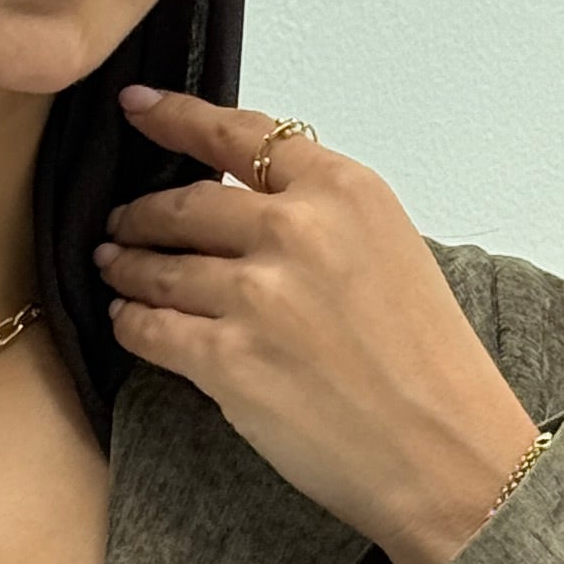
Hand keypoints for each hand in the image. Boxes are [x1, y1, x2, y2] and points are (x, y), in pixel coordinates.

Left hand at [96, 88, 544, 563]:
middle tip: (122, 224)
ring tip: (116, 268)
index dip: (175, 120)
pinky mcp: (228, 359)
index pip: (239, 136)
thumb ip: (322, 219)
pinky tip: (127, 320)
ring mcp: (258, 295)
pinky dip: (131, 322)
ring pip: (159, 266)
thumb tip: (245, 209)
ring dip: (128, 267)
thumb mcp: (391, 252)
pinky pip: (151, 328)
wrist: (447, 453)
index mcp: (345, 191)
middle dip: (141, 215)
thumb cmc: (429, 366)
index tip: (136, 110)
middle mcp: (298, 231)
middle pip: (185, 203)